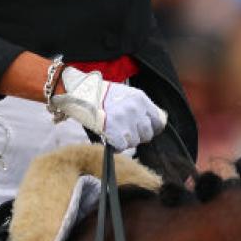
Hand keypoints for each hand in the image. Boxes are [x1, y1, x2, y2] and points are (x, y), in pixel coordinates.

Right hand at [48, 66, 166, 151]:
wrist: (82, 94)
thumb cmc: (103, 94)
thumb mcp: (127, 94)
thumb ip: (141, 107)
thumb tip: (154, 122)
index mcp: (141, 99)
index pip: (158, 121)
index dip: (152, 128)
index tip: (145, 130)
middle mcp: (136, 109)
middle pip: (147, 134)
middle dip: (138, 136)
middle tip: (126, 131)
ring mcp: (126, 121)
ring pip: (134, 142)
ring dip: (126, 140)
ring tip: (115, 131)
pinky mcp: (115, 131)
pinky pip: (122, 146)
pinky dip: (116, 145)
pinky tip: (110, 137)